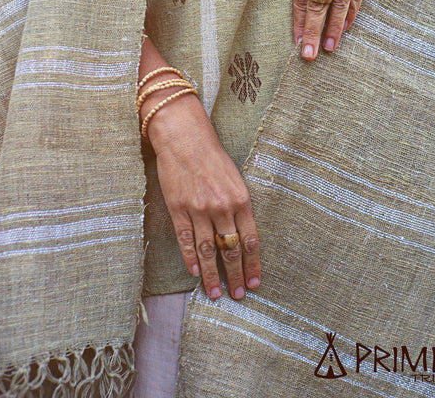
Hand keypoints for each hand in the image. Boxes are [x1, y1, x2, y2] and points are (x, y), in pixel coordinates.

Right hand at [145, 90, 260, 301]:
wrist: (185, 139)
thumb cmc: (212, 156)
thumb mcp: (235, 179)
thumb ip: (239, 206)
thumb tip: (243, 235)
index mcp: (241, 199)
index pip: (250, 240)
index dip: (253, 264)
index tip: (255, 282)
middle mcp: (222, 207)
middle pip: (231, 249)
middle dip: (236, 275)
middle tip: (239, 295)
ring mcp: (199, 210)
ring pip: (209, 250)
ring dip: (212, 275)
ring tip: (216, 293)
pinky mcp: (179, 209)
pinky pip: (186, 240)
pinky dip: (191, 258)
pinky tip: (195, 272)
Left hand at [293, 0, 406, 59]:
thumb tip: (302, 1)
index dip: (297, 20)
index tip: (295, 41)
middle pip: (318, 2)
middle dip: (313, 30)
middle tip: (308, 54)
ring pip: (340, 1)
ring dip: (334, 28)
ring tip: (329, 48)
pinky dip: (352, 12)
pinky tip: (347, 27)